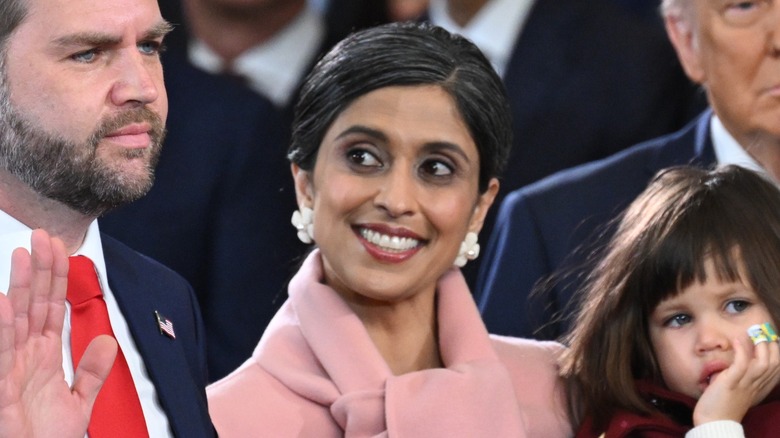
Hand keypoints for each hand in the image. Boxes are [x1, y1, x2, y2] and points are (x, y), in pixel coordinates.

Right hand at [0, 229, 116, 436]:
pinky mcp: (1, 389)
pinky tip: (4, 302)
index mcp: (43, 356)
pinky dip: (1, 328)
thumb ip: (92, 373)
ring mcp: (10, 370)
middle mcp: (24, 356)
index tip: (61, 248)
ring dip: (18, 288)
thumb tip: (109, 341)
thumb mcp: (78, 405)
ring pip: (14, 321)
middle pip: (32, 304)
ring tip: (22, 255)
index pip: (50, 308)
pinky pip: (0, 353)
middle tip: (41, 236)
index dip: (56, 278)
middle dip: (38, 271)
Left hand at [693, 332, 779, 424]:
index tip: (773, 339)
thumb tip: (742, 359)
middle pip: (774, 364)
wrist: (713, 422)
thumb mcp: (739, 390)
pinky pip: (741, 365)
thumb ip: (743, 377)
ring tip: (755, 332)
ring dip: (761, 346)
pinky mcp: (730, 383)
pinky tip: (737, 340)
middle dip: (773, 345)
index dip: (777, 353)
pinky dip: (742, 351)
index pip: (777, 369)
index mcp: (759, 388)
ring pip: (763, 364)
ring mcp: (744, 385)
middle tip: (764, 330)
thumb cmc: (722, 405)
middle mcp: (756, 386)